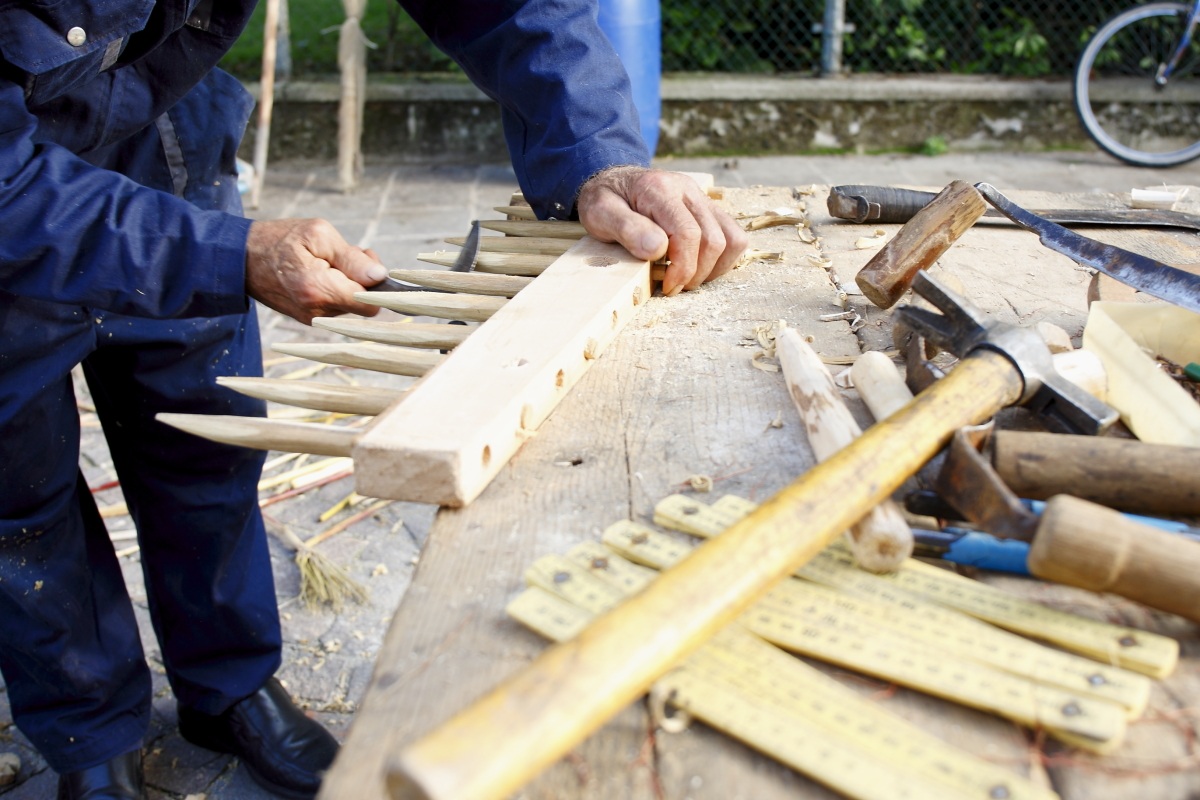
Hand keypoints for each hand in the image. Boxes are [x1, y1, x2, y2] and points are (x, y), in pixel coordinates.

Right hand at [245, 218, 387, 323]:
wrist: (240, 258)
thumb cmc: (279, 240)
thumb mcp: (319, 235)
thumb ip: (352, 258)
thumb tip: (380, 276)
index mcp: (319, 291)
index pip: (370, 305)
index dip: (377, 284)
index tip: (368, 263)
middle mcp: (317, 312)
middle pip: (362, 304)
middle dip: (362, 278)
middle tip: (346, 253)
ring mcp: (311, 319)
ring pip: (350, 304)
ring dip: (348, 282)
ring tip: (328, 260)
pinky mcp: (308, 318)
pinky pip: (336, 305)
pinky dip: (335, 289)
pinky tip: (320, 271)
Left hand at [575, 166, 748, 295]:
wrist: (614, 182)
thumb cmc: (605, 200)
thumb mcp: (600, 213)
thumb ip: (627, 228)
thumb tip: (658, 249)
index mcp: (659, 189)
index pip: (687, 233)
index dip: (682, 267)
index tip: (667, 287)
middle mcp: (687, 189)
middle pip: (713, 239)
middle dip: (696, 273)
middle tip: (672, 287)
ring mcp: (701, 198)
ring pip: (731, 238)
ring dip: (713, 268)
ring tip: (686, 279)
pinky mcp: (708, 209)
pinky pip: (734, 235)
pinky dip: (723, 260)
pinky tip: (699, 269)